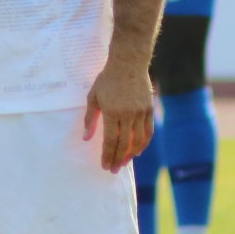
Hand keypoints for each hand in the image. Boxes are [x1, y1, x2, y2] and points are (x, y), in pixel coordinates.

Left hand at [84, 57, 154, 171]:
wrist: (128, 63)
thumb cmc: (107, 80)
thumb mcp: (93, 97)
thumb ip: (90, 119)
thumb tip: (86, 139)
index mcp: (111, 112)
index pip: (110, 141)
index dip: (107, 155)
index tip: (104, 166)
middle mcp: (127, 115)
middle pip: (124, 144)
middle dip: (118, 159)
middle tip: (113, 170)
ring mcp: (140, 113)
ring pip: (138, 140)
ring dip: (131, 154)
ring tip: (124, 163)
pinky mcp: (149, 109)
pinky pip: (148, 131)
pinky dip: (143, 143)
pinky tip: (138, 151)